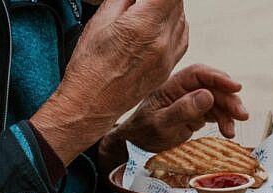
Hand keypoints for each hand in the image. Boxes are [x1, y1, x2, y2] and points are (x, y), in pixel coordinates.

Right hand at [30, 0, 188, 164]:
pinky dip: (173, 25)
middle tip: (142, 3)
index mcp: (144, 25)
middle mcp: (163, 42)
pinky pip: (182, 37)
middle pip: (177, 4)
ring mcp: (170, 57)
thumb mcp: (101, 19)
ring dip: (168, 8)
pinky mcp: (170, 67)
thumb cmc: (90, 65)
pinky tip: (156, 24)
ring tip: (146, 9)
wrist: (94, 103)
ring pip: (182, 18)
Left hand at [98, 64, 248, 170]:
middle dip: (230, 99)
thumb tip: (208, 95)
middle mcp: (184, 90)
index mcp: (172, 86)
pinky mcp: (196, 113)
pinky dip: (224, 121)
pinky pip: (216, 113)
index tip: (236, 87)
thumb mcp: (160, 124)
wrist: (136, 145)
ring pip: (218, 101)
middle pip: (213, 87)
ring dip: (229, 114)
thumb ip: (183, 110)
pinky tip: (227, 132)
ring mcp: (191, 101)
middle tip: (242, 115)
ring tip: (231, 131)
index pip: (199, 74)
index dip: (219, 78)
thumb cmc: (143, 133)